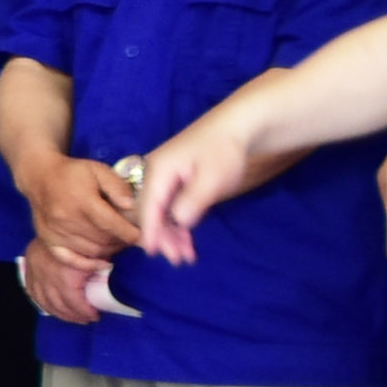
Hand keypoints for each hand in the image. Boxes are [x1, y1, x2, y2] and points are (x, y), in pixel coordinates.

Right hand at [19, 241, 116, 325]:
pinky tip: (51, 307)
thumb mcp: (97, 248)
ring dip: (58, 312)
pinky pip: (32, 291)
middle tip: (86, 319)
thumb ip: (106, 263)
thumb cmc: (80, 233)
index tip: (96, 316)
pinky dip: (41, 301)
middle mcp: (48, 276)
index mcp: (66, 275)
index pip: (74, 302)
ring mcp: (35, 272)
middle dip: (73, 315)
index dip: (86, 312)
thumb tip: (119, 275)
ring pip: (44, 301)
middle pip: (58, 305)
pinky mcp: (28, 267)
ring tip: (72, 316)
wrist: (55, 214)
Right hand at [23, 154, 140, 266]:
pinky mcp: (47, 239)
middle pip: (103, 239)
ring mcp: (55, 231)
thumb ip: (117, 186)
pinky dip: (88, 265)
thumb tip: (131, 207)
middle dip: (122, 241)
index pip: (111, 224)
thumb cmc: (73, 173)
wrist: (39, 176)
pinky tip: (103, 263)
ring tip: (117, 243)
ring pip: (91, 250)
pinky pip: (70, 259)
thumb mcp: (99, 170)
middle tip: (130, 237)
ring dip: (109, 250)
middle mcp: (67, 218)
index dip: (130, 233)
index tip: (141, 235)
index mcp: (82, 200)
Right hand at [134, 128, 262, 264]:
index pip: (148, 206)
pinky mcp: (176, 182)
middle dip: (163, 237)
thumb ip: (192, 201)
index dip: (150, 230)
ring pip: (161, 212)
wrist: (237, 127)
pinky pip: (170, 207)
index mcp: (158, 171)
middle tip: (179, 260)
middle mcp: (155, 175)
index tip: (152, 252)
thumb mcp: (211, 178)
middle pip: (151, 212)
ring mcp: (164, 178)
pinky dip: (178, 224)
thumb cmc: (223, 150)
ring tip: (186, 256)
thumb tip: (178, 222)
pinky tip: (187, 239)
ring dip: (172, 234)